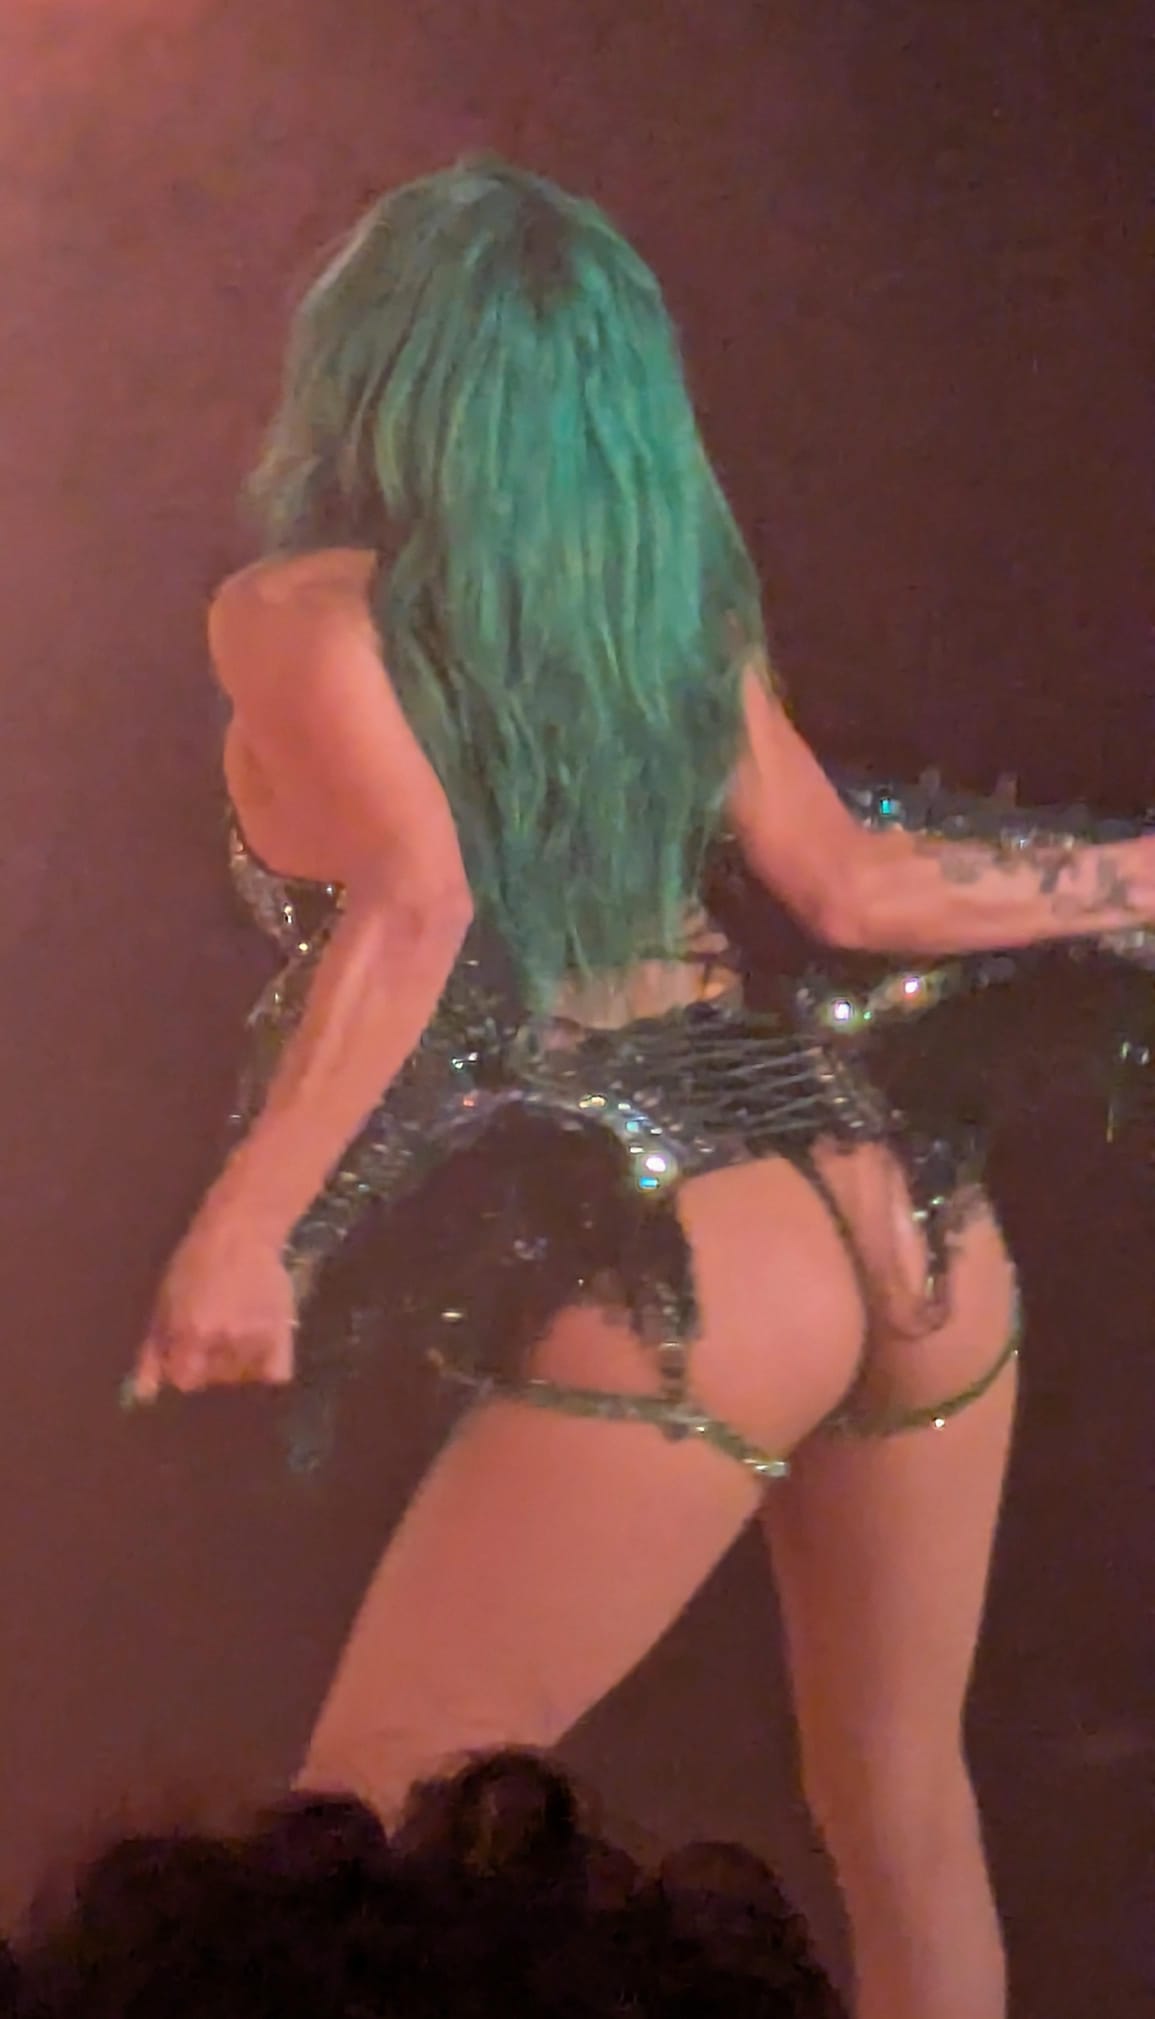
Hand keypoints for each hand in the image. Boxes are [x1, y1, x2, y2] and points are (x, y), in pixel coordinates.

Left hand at [128, 1211, 297, 1403]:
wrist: (241, 1232)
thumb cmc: (195, 1262)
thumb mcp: (164, 1302)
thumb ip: (154, 1350)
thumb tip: (144, 1393)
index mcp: (192, 1333)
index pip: (185, 1380)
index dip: (183, 1367)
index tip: (186, 1350)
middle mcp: (225, 1340)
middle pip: (215, 1379)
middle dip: (210, 1363)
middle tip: (213, 1334)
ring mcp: (256, 1337)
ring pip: (243, 1376)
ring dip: (237, 1363)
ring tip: (236, 1333)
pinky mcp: (282, 1331)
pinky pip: (277, 1372)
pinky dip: (268, 1367)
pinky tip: (260, 1345)